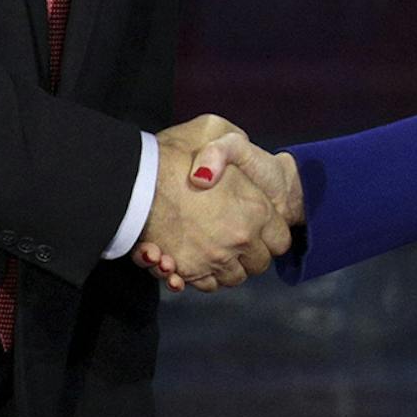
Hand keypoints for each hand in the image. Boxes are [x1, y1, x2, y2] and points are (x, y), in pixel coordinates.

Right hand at [136, 116, 291, 292]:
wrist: (136, 179)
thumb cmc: (175, 153)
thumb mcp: (216, 131)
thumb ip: (234, 148)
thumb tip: (239, 168)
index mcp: (257, 209)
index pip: (280, 240)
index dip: (271, 236)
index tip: (259, 229)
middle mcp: (240, 239)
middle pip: (259, 264)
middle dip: (250, 255)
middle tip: (235, 240)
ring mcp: (215, 258)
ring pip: (233, 278)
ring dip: (226, 267)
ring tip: (213, 249)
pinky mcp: (189, 270)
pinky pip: (206, 285)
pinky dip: (202, 277)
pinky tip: (196, 258)